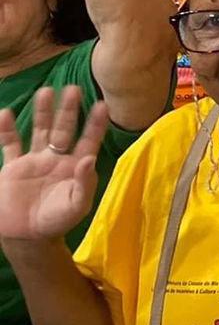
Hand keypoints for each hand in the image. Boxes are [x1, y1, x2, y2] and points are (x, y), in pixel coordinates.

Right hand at [0, 87, 107, 241]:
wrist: (27, 236)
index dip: (95, 124)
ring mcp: (34, 160)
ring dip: (42, 112)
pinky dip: (6, 130)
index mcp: (75, 166)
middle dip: (68, 110)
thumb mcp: (76, 205)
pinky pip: (10, 144)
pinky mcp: (13, 167)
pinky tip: (5, 113)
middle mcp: (56, 158)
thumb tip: (88, 159)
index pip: (88, 140)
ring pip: (39, 130)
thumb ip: (84, 183)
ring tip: (46, 91)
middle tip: (73, 89)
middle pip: (64, 129)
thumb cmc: (57, 220)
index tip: (102, 104)